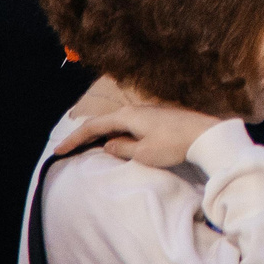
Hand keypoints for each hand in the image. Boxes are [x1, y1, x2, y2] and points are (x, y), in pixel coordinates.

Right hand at [56, 101, 221, 168]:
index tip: (58, 151)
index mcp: (127, 117)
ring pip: (115, 123)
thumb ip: (121, 149)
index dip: (74, 139)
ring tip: (84, 146)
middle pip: (102, 122)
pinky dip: (114, 134)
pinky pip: (127, 125)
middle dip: (83, 136)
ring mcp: (146, 113)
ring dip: (99, 134)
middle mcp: (134, 111)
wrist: (204, 134)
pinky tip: (113, 142)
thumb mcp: (143, 153)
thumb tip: (108, 145)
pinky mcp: (156, 119)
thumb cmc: (173, 144)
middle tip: (66, 148)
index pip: (93, 127)